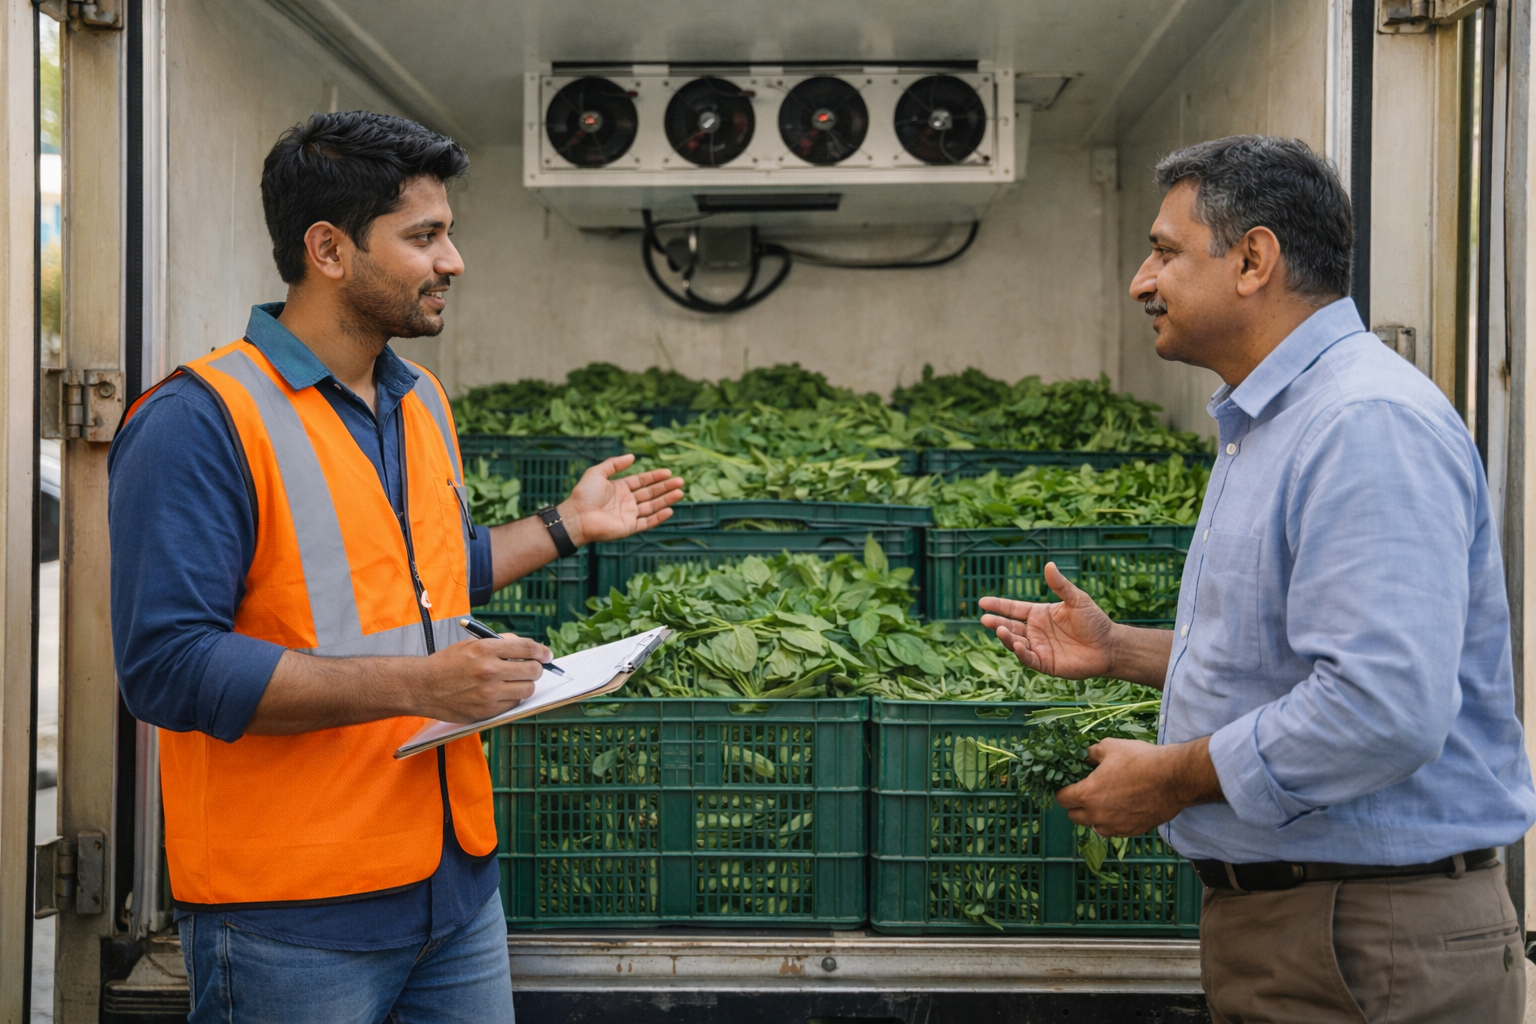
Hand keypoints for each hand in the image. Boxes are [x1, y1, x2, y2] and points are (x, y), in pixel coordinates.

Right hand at [415, 633, 550, 722]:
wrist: (422, 686)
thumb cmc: (447, 663)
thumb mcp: (471, 644)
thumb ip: (499, 644)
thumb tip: (527, 648)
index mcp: (486, 649)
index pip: (527, 648)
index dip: (542, 652)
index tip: (547, 655)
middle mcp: (489, 670)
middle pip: (533, 671)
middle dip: (537, 669)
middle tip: (532, 669)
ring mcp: (488, 693)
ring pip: (527, 690)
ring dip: (526, 685)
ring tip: (515, 682)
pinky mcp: (486, 711)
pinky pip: (513, 705)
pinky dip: (512, 699)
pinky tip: (502, 693)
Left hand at [559, 454, 684, 546]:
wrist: (577, 516)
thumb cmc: (584, 494)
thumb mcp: (597, 472)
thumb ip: (614, 464)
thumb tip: (632, 457)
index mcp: (620, 488)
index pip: (642, 481)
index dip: (655, 476)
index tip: (668, 472)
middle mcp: (626, 501)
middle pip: (650, 493)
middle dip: (665, 487)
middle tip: (680, 481)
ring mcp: (628, 515)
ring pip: (652, 506)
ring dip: (666, 500)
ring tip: (680, 493)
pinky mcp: (629, 527)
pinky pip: (647, 522)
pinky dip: (659, 517)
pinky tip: (670, 510)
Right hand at [978, 562, 1115, 679]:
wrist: (1109, 646)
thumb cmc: (1094, 621)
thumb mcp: (1077, 600)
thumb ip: (1060, 586)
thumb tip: (1049, 564)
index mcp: (1039, 614)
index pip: (1013, 609)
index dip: (998, 605)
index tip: (982, 602)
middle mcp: (1035, 631)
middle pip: (1010, 626)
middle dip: (996, 623)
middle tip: (985, 619)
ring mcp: (1039, 647)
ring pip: (1015, 642)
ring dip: (1006, 637)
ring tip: (1000, 630)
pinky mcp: (1045, 663)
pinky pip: (1028, 658)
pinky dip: (1020, 652)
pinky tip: (1016, 645)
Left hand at [1056, 736, 1222, 836]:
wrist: (1173, 778)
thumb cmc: (1140, 760)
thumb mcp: (1110, 747)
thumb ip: (1092, 753)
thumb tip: (1085, 757)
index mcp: (1087, 794)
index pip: (1062, 799)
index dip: (1064, 790)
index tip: (1070, 785)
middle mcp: (1098, 815)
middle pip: (1074, 817)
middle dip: (1076, 805)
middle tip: (1086, 793)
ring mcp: (1116, 826)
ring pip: (1095, 827)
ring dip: (1095, 817)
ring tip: (1106, 803)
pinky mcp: (1133, 832)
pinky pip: (1115, 831)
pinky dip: (1114, 822)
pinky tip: (1123, 809)